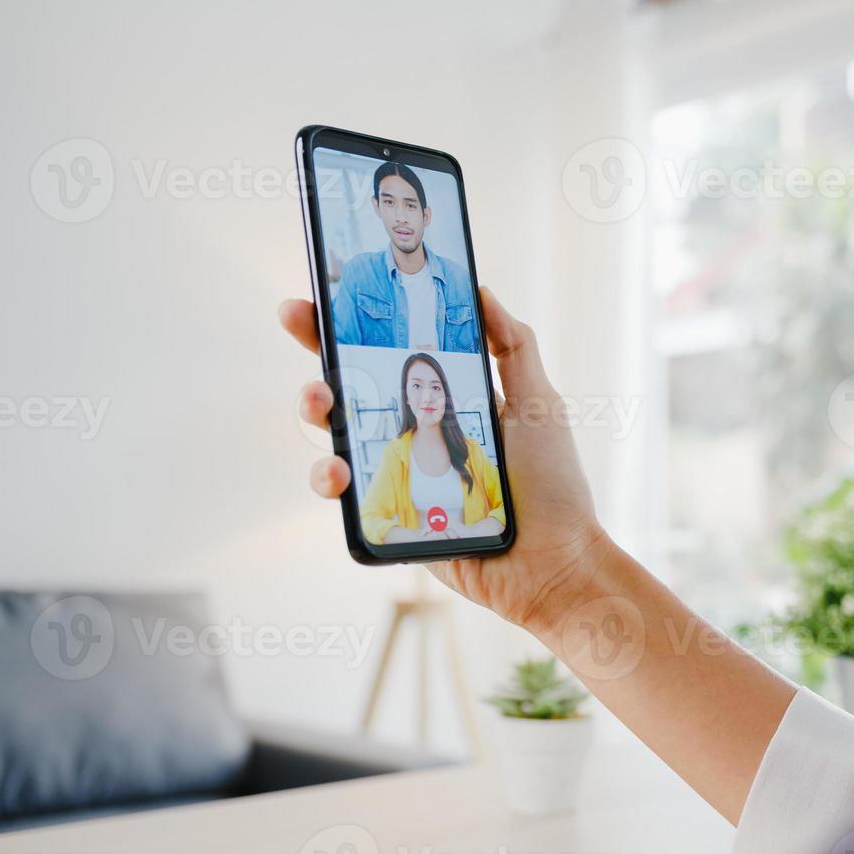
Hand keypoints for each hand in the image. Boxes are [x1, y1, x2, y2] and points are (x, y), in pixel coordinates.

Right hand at [281, 288, 607, 629]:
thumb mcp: (539, 405)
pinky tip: (337, 471)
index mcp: (448, 401)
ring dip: (315, 409)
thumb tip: (481, 290)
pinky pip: (345, 496)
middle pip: (354, 386)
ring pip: (336, 436)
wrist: (556, 565)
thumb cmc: (554, 486)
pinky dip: (329, 479)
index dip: (358, 323)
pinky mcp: (389, 518)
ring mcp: (399, 475)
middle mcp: (417, 434)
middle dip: (318, 350)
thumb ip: (513, 348)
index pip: (394, 353)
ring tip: (320, 400)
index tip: (325, 289)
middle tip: (297, 319)